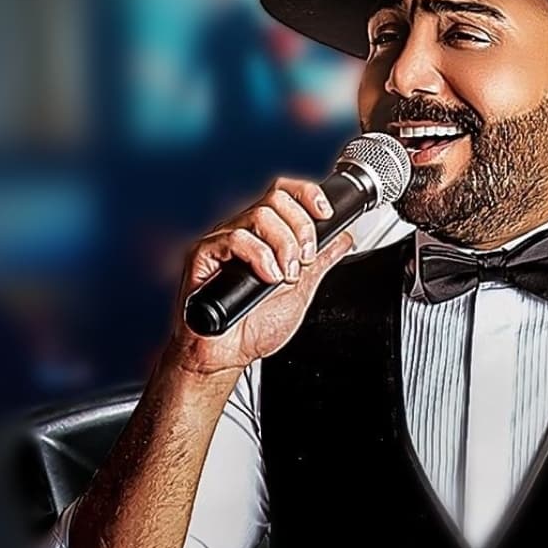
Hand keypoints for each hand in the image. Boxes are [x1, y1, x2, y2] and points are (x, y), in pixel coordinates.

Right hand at [169, 177, 353, 375]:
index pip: (285, 193)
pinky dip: (260, 256)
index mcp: (265, 236)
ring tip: (286, 276)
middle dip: (302, 228)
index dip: (308, 194)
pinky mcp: (204, 255)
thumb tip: (344, 238)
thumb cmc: (254, 326)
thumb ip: (321, 262)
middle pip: (276, 199)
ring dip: (284, 245)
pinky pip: (234, 238)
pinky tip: (268, 278)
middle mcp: (244, 233)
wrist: (227, 355)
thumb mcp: (301, 290)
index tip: (326, 214)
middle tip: (305, 260)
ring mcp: (223, 242)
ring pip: (259, 215)